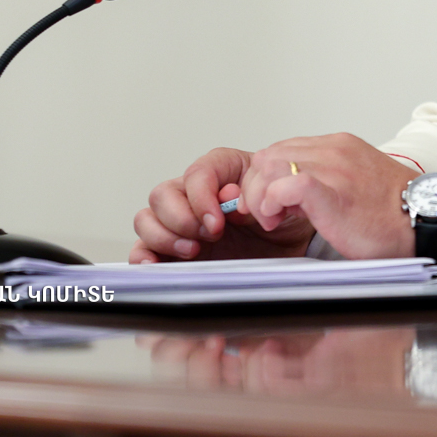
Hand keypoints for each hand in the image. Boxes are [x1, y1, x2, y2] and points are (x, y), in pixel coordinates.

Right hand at [130, 146, 315, 262]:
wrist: (293, 244)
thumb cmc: (284, 214)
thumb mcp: (280, 199)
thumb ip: (256, 194)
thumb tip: (228, 197)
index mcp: (222, 170)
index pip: (197, 174)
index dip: (201, 197)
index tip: (218, 222)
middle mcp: (194, 194)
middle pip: (162, 195)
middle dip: (181, 218)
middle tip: (210, 236)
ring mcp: (181, 221)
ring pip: (147, 218)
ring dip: (164, 236)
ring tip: (194, 251)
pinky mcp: (174, 250)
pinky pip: (143, 249)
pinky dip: (144, 257)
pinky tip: (158, 266)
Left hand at [239, 133, 423, 259]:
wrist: (427, 221)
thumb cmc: (394, 213)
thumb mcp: (356, 183)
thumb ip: (327, 179)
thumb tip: (290, 194)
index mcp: (340, 146)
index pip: (281, 148)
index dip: (266, 177)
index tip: (270, 202)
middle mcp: (335, 150)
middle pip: (268, 155)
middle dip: (258, 187)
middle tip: (269, 214)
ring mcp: (334, 168)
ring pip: (269, 166)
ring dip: (261, 196)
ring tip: (276, 219)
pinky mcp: (332, 191)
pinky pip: (285, 186)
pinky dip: (271, 202)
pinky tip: (280, 218)